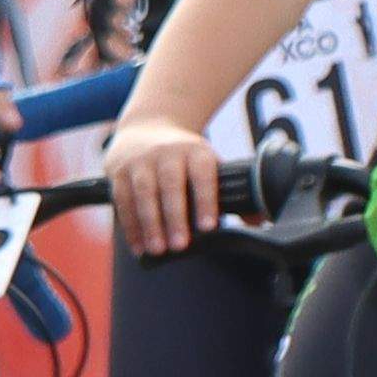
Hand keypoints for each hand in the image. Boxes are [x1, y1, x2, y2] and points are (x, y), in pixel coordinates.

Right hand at [108, 114, 224, 256]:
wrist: (148, 126)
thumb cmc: (185, 156)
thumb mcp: (208, 162)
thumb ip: (229, 191)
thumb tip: (258, 221)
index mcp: (196, 151)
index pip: (203, 175)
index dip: (206, 200)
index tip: (210, 227)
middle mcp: (167, 152)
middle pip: (170, 184)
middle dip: (174, 217)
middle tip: (181, 245)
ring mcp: (140, 160)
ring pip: (143, 193)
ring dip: (149, 224)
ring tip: (157, 250)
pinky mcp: (118, 171)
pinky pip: (122, 201)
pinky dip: (130, 226)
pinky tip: (139, 247)